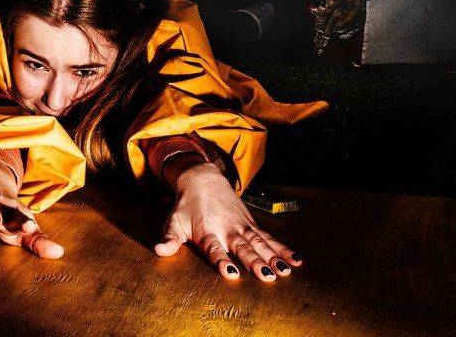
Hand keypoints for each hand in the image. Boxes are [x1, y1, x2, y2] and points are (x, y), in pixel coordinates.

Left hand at [153, 162, 300, 280]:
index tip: (231, 273)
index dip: (222, 260)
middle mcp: (227, 229)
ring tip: (285, 270)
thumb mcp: (174, 221)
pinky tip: (296, 260)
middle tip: (268, 276)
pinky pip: (269, 238)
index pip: (214, 249)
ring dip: (273, 257)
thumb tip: (159, 250)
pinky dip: (283, 248)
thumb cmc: (187, 205)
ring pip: (260, 243)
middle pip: (243, 247)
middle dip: (255, 262)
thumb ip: (169, 238)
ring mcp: (241, 226)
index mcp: (207, 231)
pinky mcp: (251, 224)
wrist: (202, 179)